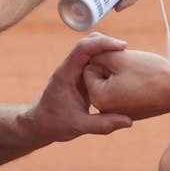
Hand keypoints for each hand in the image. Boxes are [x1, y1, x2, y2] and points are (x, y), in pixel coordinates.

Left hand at [16, 33, 134, 143]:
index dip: (102, 43)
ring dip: (107, 52)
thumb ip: (103, 124)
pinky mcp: (80, 77)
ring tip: (126, 56)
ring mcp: (74, 71)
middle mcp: (69, 68)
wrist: (40, 124)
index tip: (122, 46)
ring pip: (91, 52)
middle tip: (126, 49)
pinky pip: (93, 63)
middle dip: (107, 43)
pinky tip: (119, 67)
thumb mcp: (79, 126)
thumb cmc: (55, 124)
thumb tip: (128, 121)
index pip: (83, 48)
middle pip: (88, 45)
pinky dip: (105, 62)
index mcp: (66, 74)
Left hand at [81, 48, 169, 120]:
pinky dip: (129, 82)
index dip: (106, 59)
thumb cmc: (152, 74)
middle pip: (99, 76)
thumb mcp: (120, 57)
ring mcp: (117, 111)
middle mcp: (104, 109)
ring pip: (111, 81)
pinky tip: (143, 81)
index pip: (89, 67)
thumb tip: (89, 50)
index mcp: (99, 98)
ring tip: (139, 74)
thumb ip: (98, 52)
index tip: (124, 63)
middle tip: (132, 68)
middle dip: (112, 66)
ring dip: (121, 72)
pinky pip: (121, 90)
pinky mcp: (129, 110)